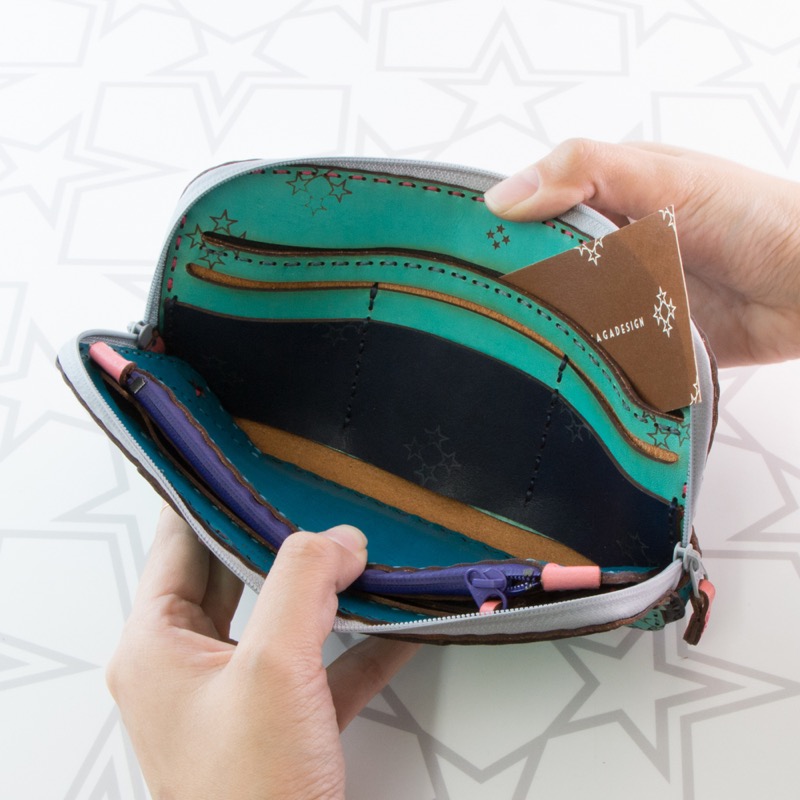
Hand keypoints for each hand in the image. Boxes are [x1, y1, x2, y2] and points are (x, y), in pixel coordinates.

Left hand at [107, 505, 418, 799]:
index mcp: (157, 646)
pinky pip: (321, 667)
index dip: (214, 498)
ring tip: (365, 555)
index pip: (181, 544)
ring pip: (284, 620)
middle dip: (283, 540)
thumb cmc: (252, 799)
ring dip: (328, 592)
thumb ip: (303, 584)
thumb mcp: (274, 670)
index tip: (249, 458)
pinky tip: (401, 625)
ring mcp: (236, 696)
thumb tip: (337, 537)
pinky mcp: (281, 724)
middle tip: (320, 497)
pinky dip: (359, 644)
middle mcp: (189, 666)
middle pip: (236, 575)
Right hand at [484, 139, 799, 366]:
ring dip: (549, 332)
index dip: (497, 232)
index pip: (531, 213)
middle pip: (540, 272)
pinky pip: (597, 356)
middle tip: (485, 313)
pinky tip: (562, 372)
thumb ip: (587, 173)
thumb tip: (503, 198)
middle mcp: (609, 250)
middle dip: (516, 291)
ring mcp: (623, 299)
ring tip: (515, 349)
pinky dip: (582, 363)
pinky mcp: (640, 345)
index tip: (465, 256)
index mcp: (605, 200)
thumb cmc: (754, 217)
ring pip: (563, 318)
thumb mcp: (664, 177)